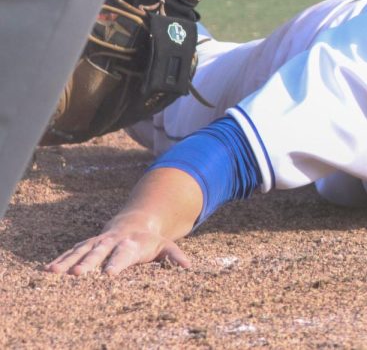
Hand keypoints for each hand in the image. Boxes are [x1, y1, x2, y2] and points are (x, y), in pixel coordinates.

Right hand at [45, 213, 190, 275]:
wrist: (135, 221)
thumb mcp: (165, 246)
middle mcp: (112, 241)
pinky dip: (61, 260)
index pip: (124, 254)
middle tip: (76, 276)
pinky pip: (72, 252)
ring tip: (53, 274)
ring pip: (81, 251)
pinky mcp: (86, 244)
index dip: (117, 263)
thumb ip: (174, 255)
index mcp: (131, 243)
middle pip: (99, 252)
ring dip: (68, 262)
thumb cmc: (150, 240)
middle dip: (87, 263)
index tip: (109, 275)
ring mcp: (98, 242)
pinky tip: (48, 271)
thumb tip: (187, 266)